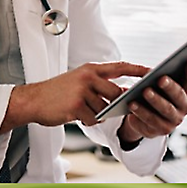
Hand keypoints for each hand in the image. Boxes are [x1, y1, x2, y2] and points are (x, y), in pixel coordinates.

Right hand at [0, 62, 150, 133]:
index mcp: (90, 69)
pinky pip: (94, 118)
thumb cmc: (58, 92)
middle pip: (115, 93)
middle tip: (101, 106)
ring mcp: (82, 91)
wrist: (34, 100)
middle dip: (113, 103)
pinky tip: (75, 114)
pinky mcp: (76, 105)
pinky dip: (88, 121)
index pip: (120, 66)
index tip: (153, 71)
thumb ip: (100, 84)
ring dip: (96, 114)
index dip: (138, 69)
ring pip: (104, 108)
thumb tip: (122, 93)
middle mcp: (88, 77)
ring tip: (80, 109)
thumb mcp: (80, 81)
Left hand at [117, 60, 186, 143]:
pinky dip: (141, 112)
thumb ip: (171, 72)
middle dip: (170, 87)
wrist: (147, 116)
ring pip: (165, 109)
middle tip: (160, 79)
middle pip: (178, 96)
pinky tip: (132, 103)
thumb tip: (175, 57)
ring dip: (155, 100)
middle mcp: (185, 107)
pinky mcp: (161, 130)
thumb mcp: (164, 82)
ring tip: (144, 91)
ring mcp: (174, 120)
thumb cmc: (158, 92)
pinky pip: (150, 121)